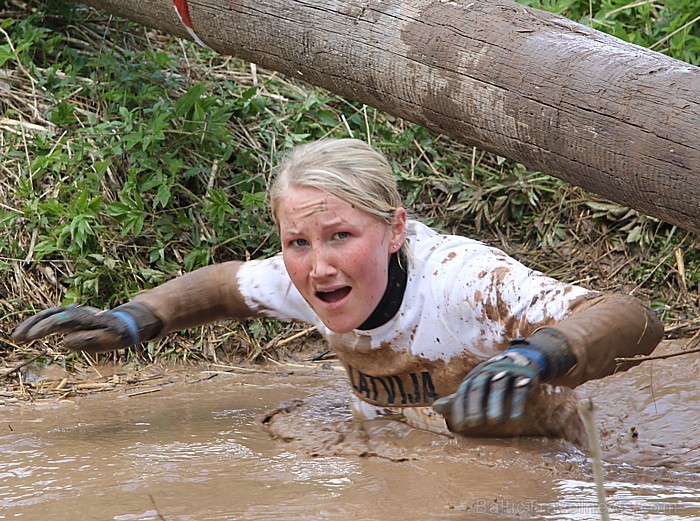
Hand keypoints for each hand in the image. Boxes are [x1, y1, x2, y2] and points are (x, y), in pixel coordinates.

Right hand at [11, 303, 158, 352]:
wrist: (127, 323)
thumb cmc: (118, 334)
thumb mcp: (109, 340)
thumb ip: (89, 340)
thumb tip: (65, 342)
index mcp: (86, 318)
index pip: (61, 321)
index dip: (44, 328)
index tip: (31, 337)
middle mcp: (78, 313)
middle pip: (52, 314)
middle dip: (33, 325)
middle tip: (17, 338)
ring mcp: (74, 313)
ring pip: (49, 314)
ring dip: (32, 324)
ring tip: (17, 337)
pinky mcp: (71, 318)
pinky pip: (51, 318)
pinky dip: (38, 324)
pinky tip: (27, 334)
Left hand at [432, 350, 542, 431]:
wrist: (521, 361)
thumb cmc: (491, 379)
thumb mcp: (474, 386)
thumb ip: (457, 399)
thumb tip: (434, 408)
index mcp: (475, 375)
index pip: (464, 391)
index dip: (461, 407)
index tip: (460, 426)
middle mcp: (488, 372)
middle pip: (479, 386)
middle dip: (476, 404)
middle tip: (474, 423)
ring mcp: (506, 372)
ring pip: (498, 386)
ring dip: (496, 403)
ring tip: (494, 422)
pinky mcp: (524, 376)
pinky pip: (519, 389)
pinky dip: (517, 403)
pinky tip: (514, 420)